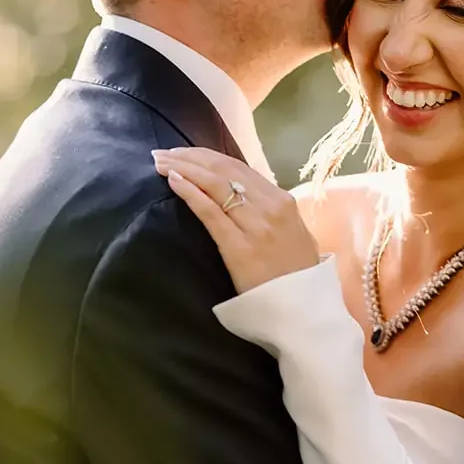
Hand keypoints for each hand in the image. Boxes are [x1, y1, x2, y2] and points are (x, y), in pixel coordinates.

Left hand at [152, 147, 319, 293]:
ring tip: (161, 163)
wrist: (302, 310)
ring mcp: (256, 226)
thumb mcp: (293, 234)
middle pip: (223, 169)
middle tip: (162, 153)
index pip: (238, 167)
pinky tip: (174, 181)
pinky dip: (190, 193)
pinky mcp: (240, 247)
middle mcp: (271, 207)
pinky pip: (211, 212)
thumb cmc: (296, 276)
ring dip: (183, 168)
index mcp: (283, 201)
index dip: (206, 156)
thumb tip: (246, 195)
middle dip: (189, 157)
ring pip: (214, 184)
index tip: (184, 153)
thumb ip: (272, 212)